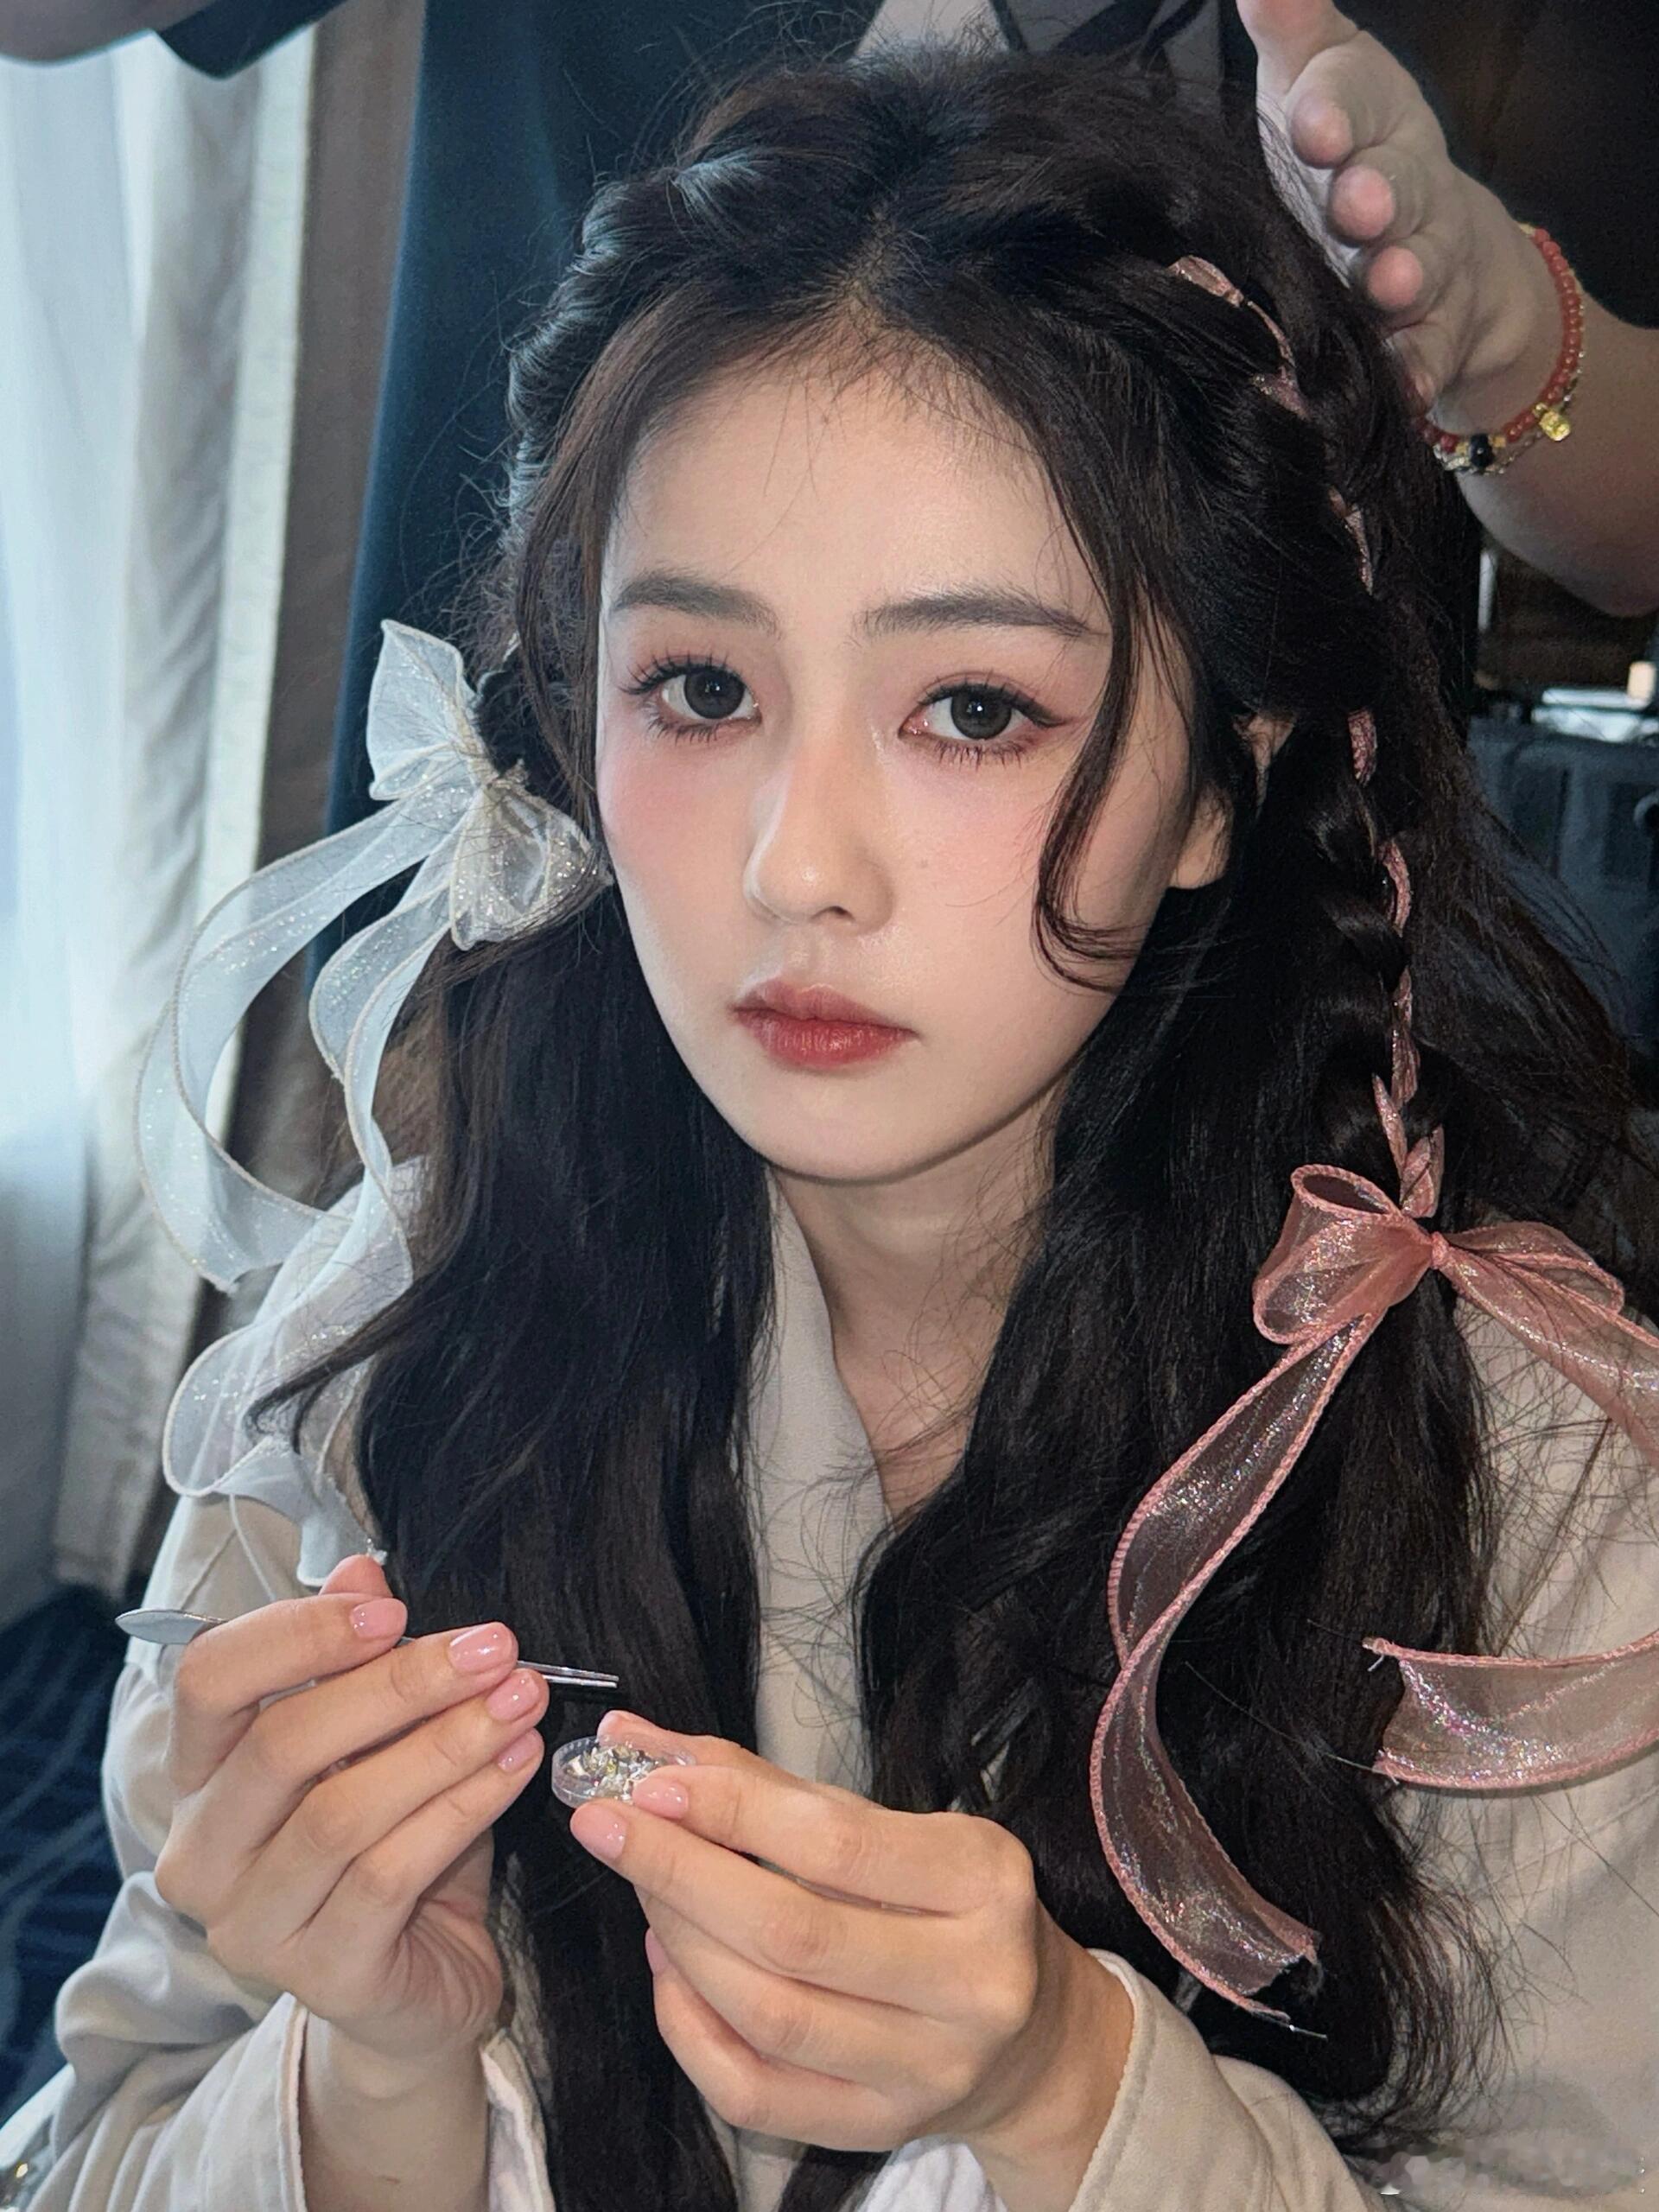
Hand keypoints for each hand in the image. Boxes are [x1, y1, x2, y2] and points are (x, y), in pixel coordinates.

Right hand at [152, 1551, 549, 2072]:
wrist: (429, 1983)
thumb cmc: (399, 1841)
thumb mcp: (382, 1742)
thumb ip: (361, 1661)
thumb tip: (361, 1570)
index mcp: (200, 1778)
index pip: (209, 1681)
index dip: (297, 1634)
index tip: (394, 1611)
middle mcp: (204, 1854)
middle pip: (282, 1743)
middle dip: (400, 1684)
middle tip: (494, 1647)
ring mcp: (253, 1925)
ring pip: (341, 1812)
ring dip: (446, 1743)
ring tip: (520, 1699)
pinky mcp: (322, 1975)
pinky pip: (391, 1873)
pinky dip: (464, 1806)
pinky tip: (517, 1765)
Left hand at [566, 1710, 1125, 2168]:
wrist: (1033, 2034)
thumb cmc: (947, 1904)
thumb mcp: (893, 1826)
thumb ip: (771, 1790)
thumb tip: (641, 1744)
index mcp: (984, 1880)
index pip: (834, 1844)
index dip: (731, 1812)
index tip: (650, 1781)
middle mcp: (969, 1982)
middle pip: (792, 1932)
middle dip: (680, 1873)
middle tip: (610, 1827)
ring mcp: (926, 2069)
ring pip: (766, 2013)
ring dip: (679, 1942)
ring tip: (644, 1890)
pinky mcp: (879, 2130)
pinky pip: (754, 2090)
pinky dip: (689, 2028)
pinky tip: (668, 1969)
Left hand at [1240, 0, 1552, 414]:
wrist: (1439, 250)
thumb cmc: (1344, 158)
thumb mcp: (1315, 83)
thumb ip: (1291, 32)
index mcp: (1369, 120)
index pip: (1356, 101)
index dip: (1335, 112)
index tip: (1313, 126)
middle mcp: (1404, 186)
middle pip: (1398, 184)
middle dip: (1378, 194)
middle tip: (1357, 205)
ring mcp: (1427, 260)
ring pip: (1421, 265)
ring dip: (1405, 278)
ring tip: (1389, 290)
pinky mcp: (1439, 330)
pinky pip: (1433, 351)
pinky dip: (1421, 368)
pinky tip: (1407, 385)